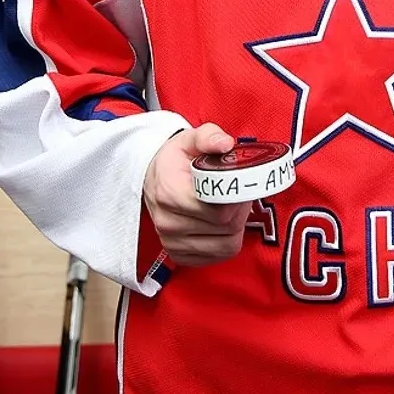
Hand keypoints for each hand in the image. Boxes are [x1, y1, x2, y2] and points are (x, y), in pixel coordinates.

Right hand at [142, 122, 249, 267]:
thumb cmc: (174, 160)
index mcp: (170, 192)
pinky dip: (228, 241)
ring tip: (231, 207)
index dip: (237, 197)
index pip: (218, 210)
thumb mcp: (190, 139)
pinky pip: (218, 256)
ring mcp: (172, 242)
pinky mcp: (179, 255)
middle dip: (241, 210)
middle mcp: (168, 222)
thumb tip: (225, 144)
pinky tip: (223, 224)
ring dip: (237, 227)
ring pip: (226, 245)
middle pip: (225, 227)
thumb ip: (209, 137)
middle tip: (240, 193)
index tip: (240, 184)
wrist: (153, 179)